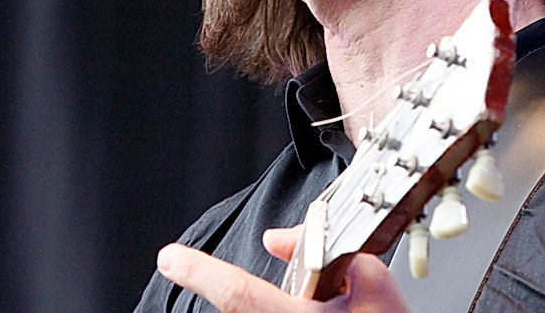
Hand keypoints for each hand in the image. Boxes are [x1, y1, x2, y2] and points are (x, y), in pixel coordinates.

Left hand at [156, 226, 410, 312]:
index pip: (238, 292)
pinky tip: (322, 309)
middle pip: (245, 306)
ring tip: (328, 308)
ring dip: (277, 306)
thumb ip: (327, 249)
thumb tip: (277, 239)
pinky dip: (278, 309)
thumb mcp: (374, 281)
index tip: (170, 258)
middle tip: (304, 290)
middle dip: (254, 288)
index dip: (200, 272)